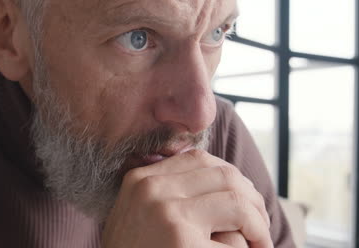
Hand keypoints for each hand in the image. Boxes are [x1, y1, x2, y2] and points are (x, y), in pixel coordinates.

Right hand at [101, 150, 272, 247]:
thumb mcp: (137, 214)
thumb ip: (164, 191)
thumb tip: (214, 172)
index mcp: (140, 179)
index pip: (199, 158)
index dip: (230, 176)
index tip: (242, 198)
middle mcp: (151, 189)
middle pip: (224, 175)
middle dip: (252, 199)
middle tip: (260, 225)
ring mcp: (166, 214)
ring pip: (237, 202)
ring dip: (259, 224)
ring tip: (261, 242)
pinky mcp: (181, 243)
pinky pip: (235, 242)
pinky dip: (252, 247)